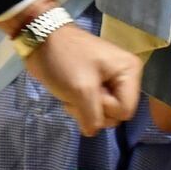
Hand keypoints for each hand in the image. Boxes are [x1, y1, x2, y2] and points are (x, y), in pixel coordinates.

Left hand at [24, 23, 140, 135]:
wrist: (41, 39)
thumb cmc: (64, 60)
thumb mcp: (82, 91)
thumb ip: (94, 118)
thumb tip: (91, 130)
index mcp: (130, 71)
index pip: (126, 111)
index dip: (105, 107)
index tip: (89, 91)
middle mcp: (125, 77)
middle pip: (116, 115)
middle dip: (93, 109)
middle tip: (78, 91)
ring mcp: (109, 82)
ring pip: (103, 115)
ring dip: (83, 109)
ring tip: (71, 92)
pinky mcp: (95, 86)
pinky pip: (92, 109)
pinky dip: (79, 107)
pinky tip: (69, 94)